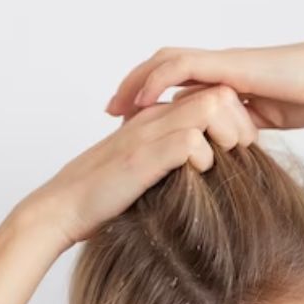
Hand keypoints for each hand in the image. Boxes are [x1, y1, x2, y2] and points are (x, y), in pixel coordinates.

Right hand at [16, 84, 258, 245]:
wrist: (62, 209)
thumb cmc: (103, 197)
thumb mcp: (146, 169)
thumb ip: (171, 159)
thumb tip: (212, 171)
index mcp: (156, 118)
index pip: (213, 95)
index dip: (236, 118)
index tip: (241, 148)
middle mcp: (153, 118)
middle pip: (219, 94)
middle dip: (240, 123)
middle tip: (241, 153)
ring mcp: (147, 134)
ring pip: (208, 108)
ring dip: (226, 135)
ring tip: (224, 161)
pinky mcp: (141, 157)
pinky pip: (189, 141)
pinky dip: (203, 157)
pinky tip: (198, 174)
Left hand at [104, 36, 303, 130]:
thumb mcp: (272, 123)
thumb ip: (248, 134)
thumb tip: (234, 156)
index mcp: (228, 84)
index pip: (181, 90)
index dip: (154, 104)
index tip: (132, 125)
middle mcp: (220, 71)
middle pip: (163, 72)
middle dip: (134, 91)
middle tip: (111, 113)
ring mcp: (223, 66)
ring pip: (164, 65)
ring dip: (135, 84)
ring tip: (114, 108)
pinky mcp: (228, 66)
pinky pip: (182, 68)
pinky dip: (157, 82)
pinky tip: (141, 101)